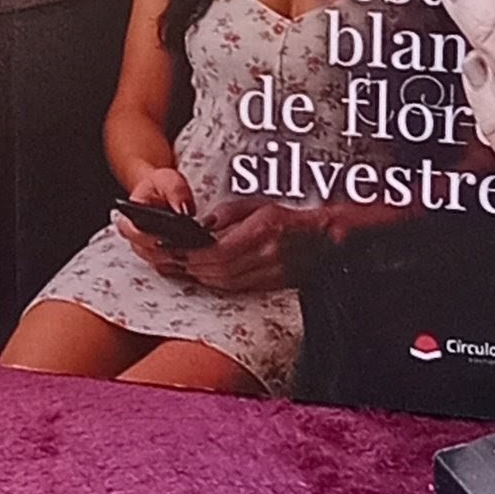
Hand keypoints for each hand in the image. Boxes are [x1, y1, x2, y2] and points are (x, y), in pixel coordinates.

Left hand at [136, 195, 294, 295]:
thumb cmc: (290, 219)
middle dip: (191, 267)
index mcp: (262, 232)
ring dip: (201, 277)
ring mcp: (270, 274)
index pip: (218, 251)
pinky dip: (216, 283)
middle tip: (171, 261)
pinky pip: (237, 288)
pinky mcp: (271, 285)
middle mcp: (266, 256)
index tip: (174, 249)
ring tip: (182, 269)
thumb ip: (228, 214)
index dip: (193, 253)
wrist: (323, 239)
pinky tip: (204, 276)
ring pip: (226, 282)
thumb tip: (203, 226)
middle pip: (219, 270)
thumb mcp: (258, 205)